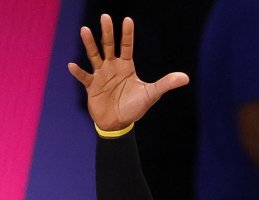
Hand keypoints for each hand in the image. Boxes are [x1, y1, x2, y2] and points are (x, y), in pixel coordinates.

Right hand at [68, 15, 188, 131]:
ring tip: (84, 30)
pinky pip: (84, 77)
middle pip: (109, 45)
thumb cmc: (134, 107)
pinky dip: (78, 72)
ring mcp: (100, 75)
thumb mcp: (151, 94)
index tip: (127, 19)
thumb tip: (186, 78)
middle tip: (105, 17)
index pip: (126, 46)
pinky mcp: (92, 87)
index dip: (127, 34)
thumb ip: (166, 84)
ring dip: (90, 44)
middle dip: (107, 32)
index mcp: (126, 66)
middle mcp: (112, 67)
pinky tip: (72, 65)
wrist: (119, 123)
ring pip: (94, 56)